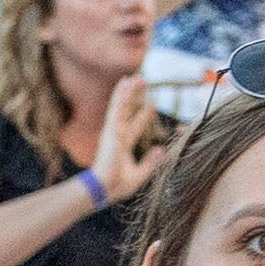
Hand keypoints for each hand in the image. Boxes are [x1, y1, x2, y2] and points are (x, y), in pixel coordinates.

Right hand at [87, 83, 165, 201]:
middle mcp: (117, 135)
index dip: (144, 115)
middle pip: (128, 110)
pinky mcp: (110, 129)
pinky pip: (117, 107)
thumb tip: (160, 149)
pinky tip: (124, 82)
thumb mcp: (140, 173)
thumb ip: (150, 161)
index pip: (135, 125)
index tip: (152, 104)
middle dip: (134, 96)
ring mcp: (113, 131)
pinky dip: (120, 94)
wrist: (104, 189)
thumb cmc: (118, 186)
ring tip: (135, 76)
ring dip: (128, 90)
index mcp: (123, 145)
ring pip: (121, 105)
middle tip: (142, 81)